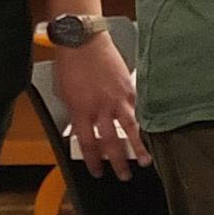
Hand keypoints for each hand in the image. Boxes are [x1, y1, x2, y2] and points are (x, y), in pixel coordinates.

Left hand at [49, 37, 149, 179]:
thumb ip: (75, 112)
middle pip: (111, 143)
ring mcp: (117, 98)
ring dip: (139, 148)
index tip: (98, 171)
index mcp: (81, 111)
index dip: (94, 161)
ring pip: (131, 129)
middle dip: (118, 162)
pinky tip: (149, 130)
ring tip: (145, 161)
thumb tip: (82, 125)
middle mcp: (100, 108)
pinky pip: (137, 109)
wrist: (83, 40)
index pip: (88, 145)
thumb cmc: (70, 63)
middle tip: (123, 174)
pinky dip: (143, 121)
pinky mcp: (129, 88)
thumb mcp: (64, 93)